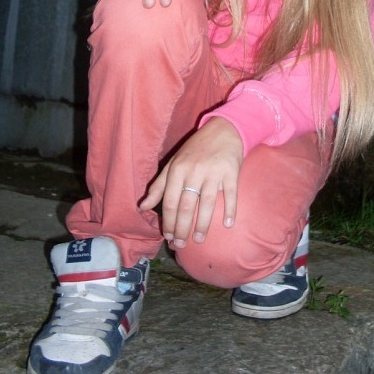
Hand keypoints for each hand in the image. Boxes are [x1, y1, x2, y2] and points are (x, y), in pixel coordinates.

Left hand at [139, 118, 242, 247]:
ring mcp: (213, 172)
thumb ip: (159, 186)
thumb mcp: (174, 163)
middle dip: (182, 228)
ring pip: (207, 204)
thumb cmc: (196, 149)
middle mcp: (194, 171)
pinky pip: (231, 194)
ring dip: (203, 225)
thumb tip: (143, 207)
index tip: (168, 237)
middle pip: (186, 206)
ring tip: (199, 240)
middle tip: (181, 244)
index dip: (168, 222)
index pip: (170, 201)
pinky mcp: (231, 171)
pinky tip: (227, 224)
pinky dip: (230, 210)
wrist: (224, 129)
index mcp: (178, 169)